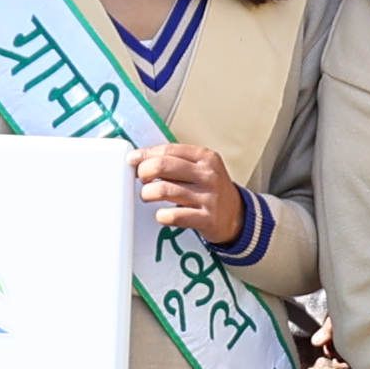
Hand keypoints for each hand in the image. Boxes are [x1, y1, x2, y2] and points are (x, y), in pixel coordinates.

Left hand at [128, 140, 248, 251]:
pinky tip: (162, 214)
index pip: (168, 150)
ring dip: (147, 194)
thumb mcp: (201, 168)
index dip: (145, 154)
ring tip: (148, 195)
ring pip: (163, 190)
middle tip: (142, 178)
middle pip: (163, 166)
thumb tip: (141, 158)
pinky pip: (173, 216)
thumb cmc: (210, 189)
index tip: (133, 160)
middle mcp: (208, 175)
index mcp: (206, 157)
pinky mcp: (206, 218)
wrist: (236, 216)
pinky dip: (161, 215)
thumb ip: (176, 161)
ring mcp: (208, 197)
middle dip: (144, 172)